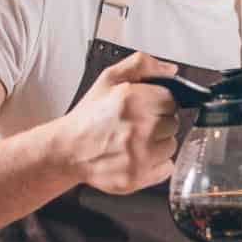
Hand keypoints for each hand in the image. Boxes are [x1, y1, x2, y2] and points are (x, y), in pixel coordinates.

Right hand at [55, 52, 181, 193]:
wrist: (67, 150)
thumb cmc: (88, 117)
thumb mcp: (109, 79)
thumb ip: (141, 65)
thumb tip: (171, 70)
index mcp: (133, 100)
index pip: (171, 100)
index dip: (157, 103)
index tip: (145, 108)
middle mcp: (139, 128)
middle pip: (173, 123)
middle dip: (158, 123)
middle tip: (136, 125)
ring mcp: (139, 155)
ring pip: (171, 145)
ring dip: (158, 144)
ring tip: (135, 141)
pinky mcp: (138, 176)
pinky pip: (168, 167)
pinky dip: (157, 164)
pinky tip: (138, 156)